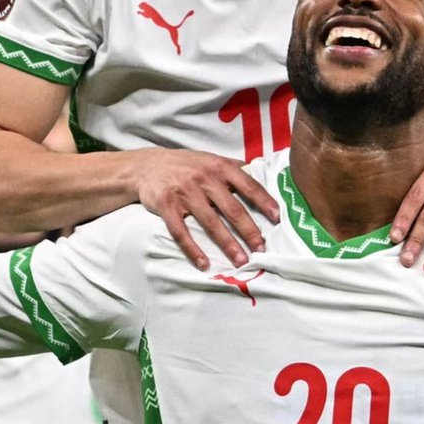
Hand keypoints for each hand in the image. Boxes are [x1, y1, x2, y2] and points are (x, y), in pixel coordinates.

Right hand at [131, 149, 280, 270]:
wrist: (145, 166)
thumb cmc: (184, 165)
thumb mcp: (209, 159)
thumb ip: (232, 168)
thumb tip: (261, 171)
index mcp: (219, 166)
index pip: (248, 185)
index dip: (264, 201)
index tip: (278, 218)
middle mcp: (204, 178)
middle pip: (232, 208)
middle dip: (249, 230)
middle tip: (261, 248)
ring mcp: (184, 192)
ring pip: (210, 222)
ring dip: (226, 243)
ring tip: (240, 260)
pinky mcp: (166, 205)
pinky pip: (181, 232)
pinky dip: (192, 249)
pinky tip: (204, 263)